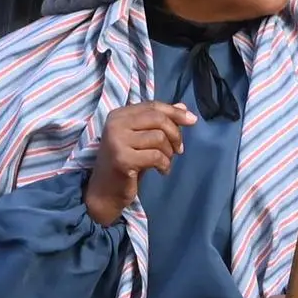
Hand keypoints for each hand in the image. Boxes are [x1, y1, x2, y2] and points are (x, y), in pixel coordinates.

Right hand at [84, 101, 193, 226]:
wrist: (105, 192)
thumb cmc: (126, 164)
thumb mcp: (143, 139)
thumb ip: (159, 122)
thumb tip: (183, 107)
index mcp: (119, 115)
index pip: (152, 106)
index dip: (175, 112)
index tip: (193, 121)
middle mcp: (115, 124)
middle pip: (158, 119)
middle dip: (175, 134)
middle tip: (179, 150)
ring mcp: (117, 141)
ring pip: (159, 137)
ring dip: (169, 152)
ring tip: (165, 162)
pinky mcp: (123, 159)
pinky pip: (156, 156)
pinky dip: (165, 164)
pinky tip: (162, 171)